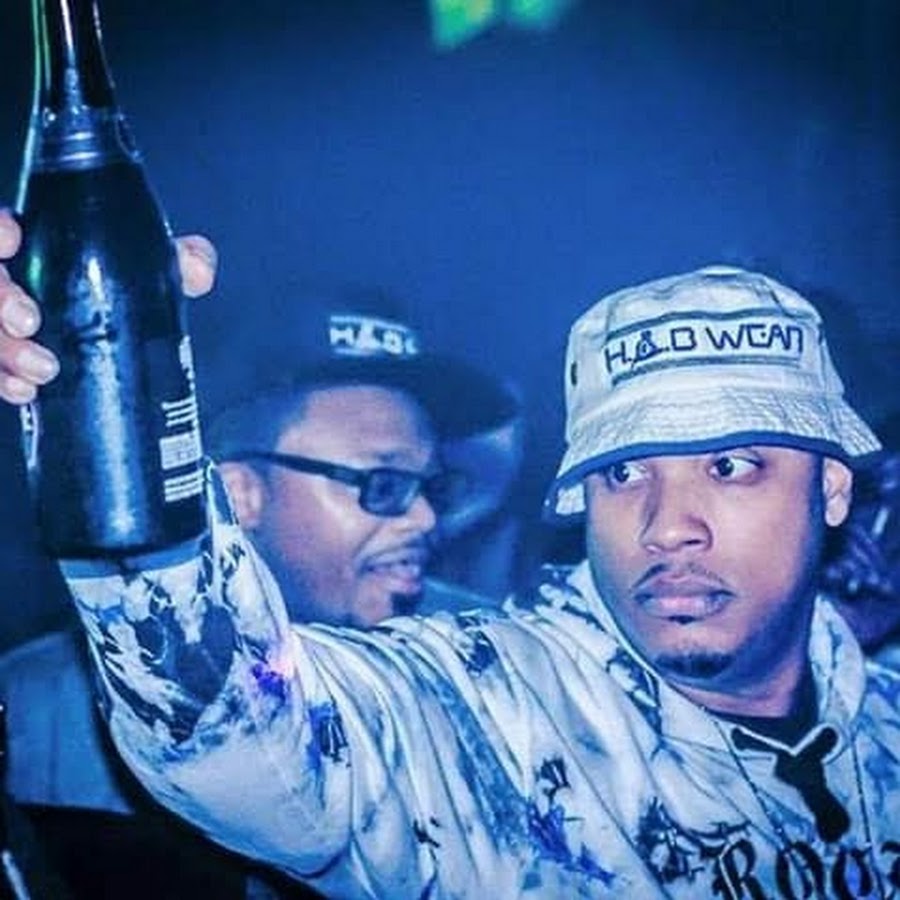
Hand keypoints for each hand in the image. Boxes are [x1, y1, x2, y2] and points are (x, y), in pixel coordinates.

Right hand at [0, 208, 216, 403]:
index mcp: (40, 246)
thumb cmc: (119, 292)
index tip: (13, 242)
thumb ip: (177, 261)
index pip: (4, 230)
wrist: (117, 344)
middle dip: (0, 300)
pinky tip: (25, 392)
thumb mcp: (150, 271)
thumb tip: (197, 270)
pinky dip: (4, 381)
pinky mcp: (8, 358)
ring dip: (6, 350)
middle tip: (31, 323)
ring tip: (44, 370)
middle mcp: (14, 281)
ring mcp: (5, 321)